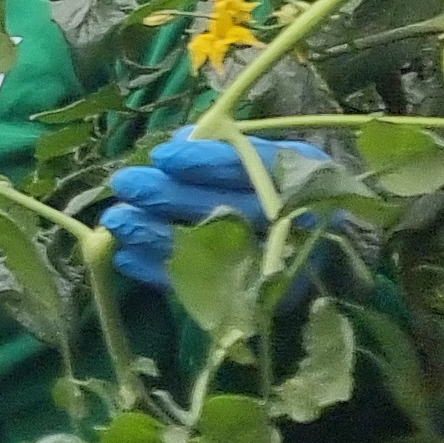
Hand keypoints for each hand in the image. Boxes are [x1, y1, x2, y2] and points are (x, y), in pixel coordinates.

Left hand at [101, 127, 327, 289]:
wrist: (328, 255)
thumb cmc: (284, 189)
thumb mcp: (267, 156)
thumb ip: (224, 148)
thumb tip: (176, 142)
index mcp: (305, 178)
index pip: (255, 168)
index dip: (205, 162)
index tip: (163, 156)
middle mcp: (296, 223)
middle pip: (226, 209)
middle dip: (169, 196)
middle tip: (125, 183)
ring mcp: (274, 267)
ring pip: (209, 250)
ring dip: (154, 234)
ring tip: (115, 220)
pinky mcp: (252, 300)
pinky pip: (200, 287)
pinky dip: (159, 272)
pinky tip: (126, 256)